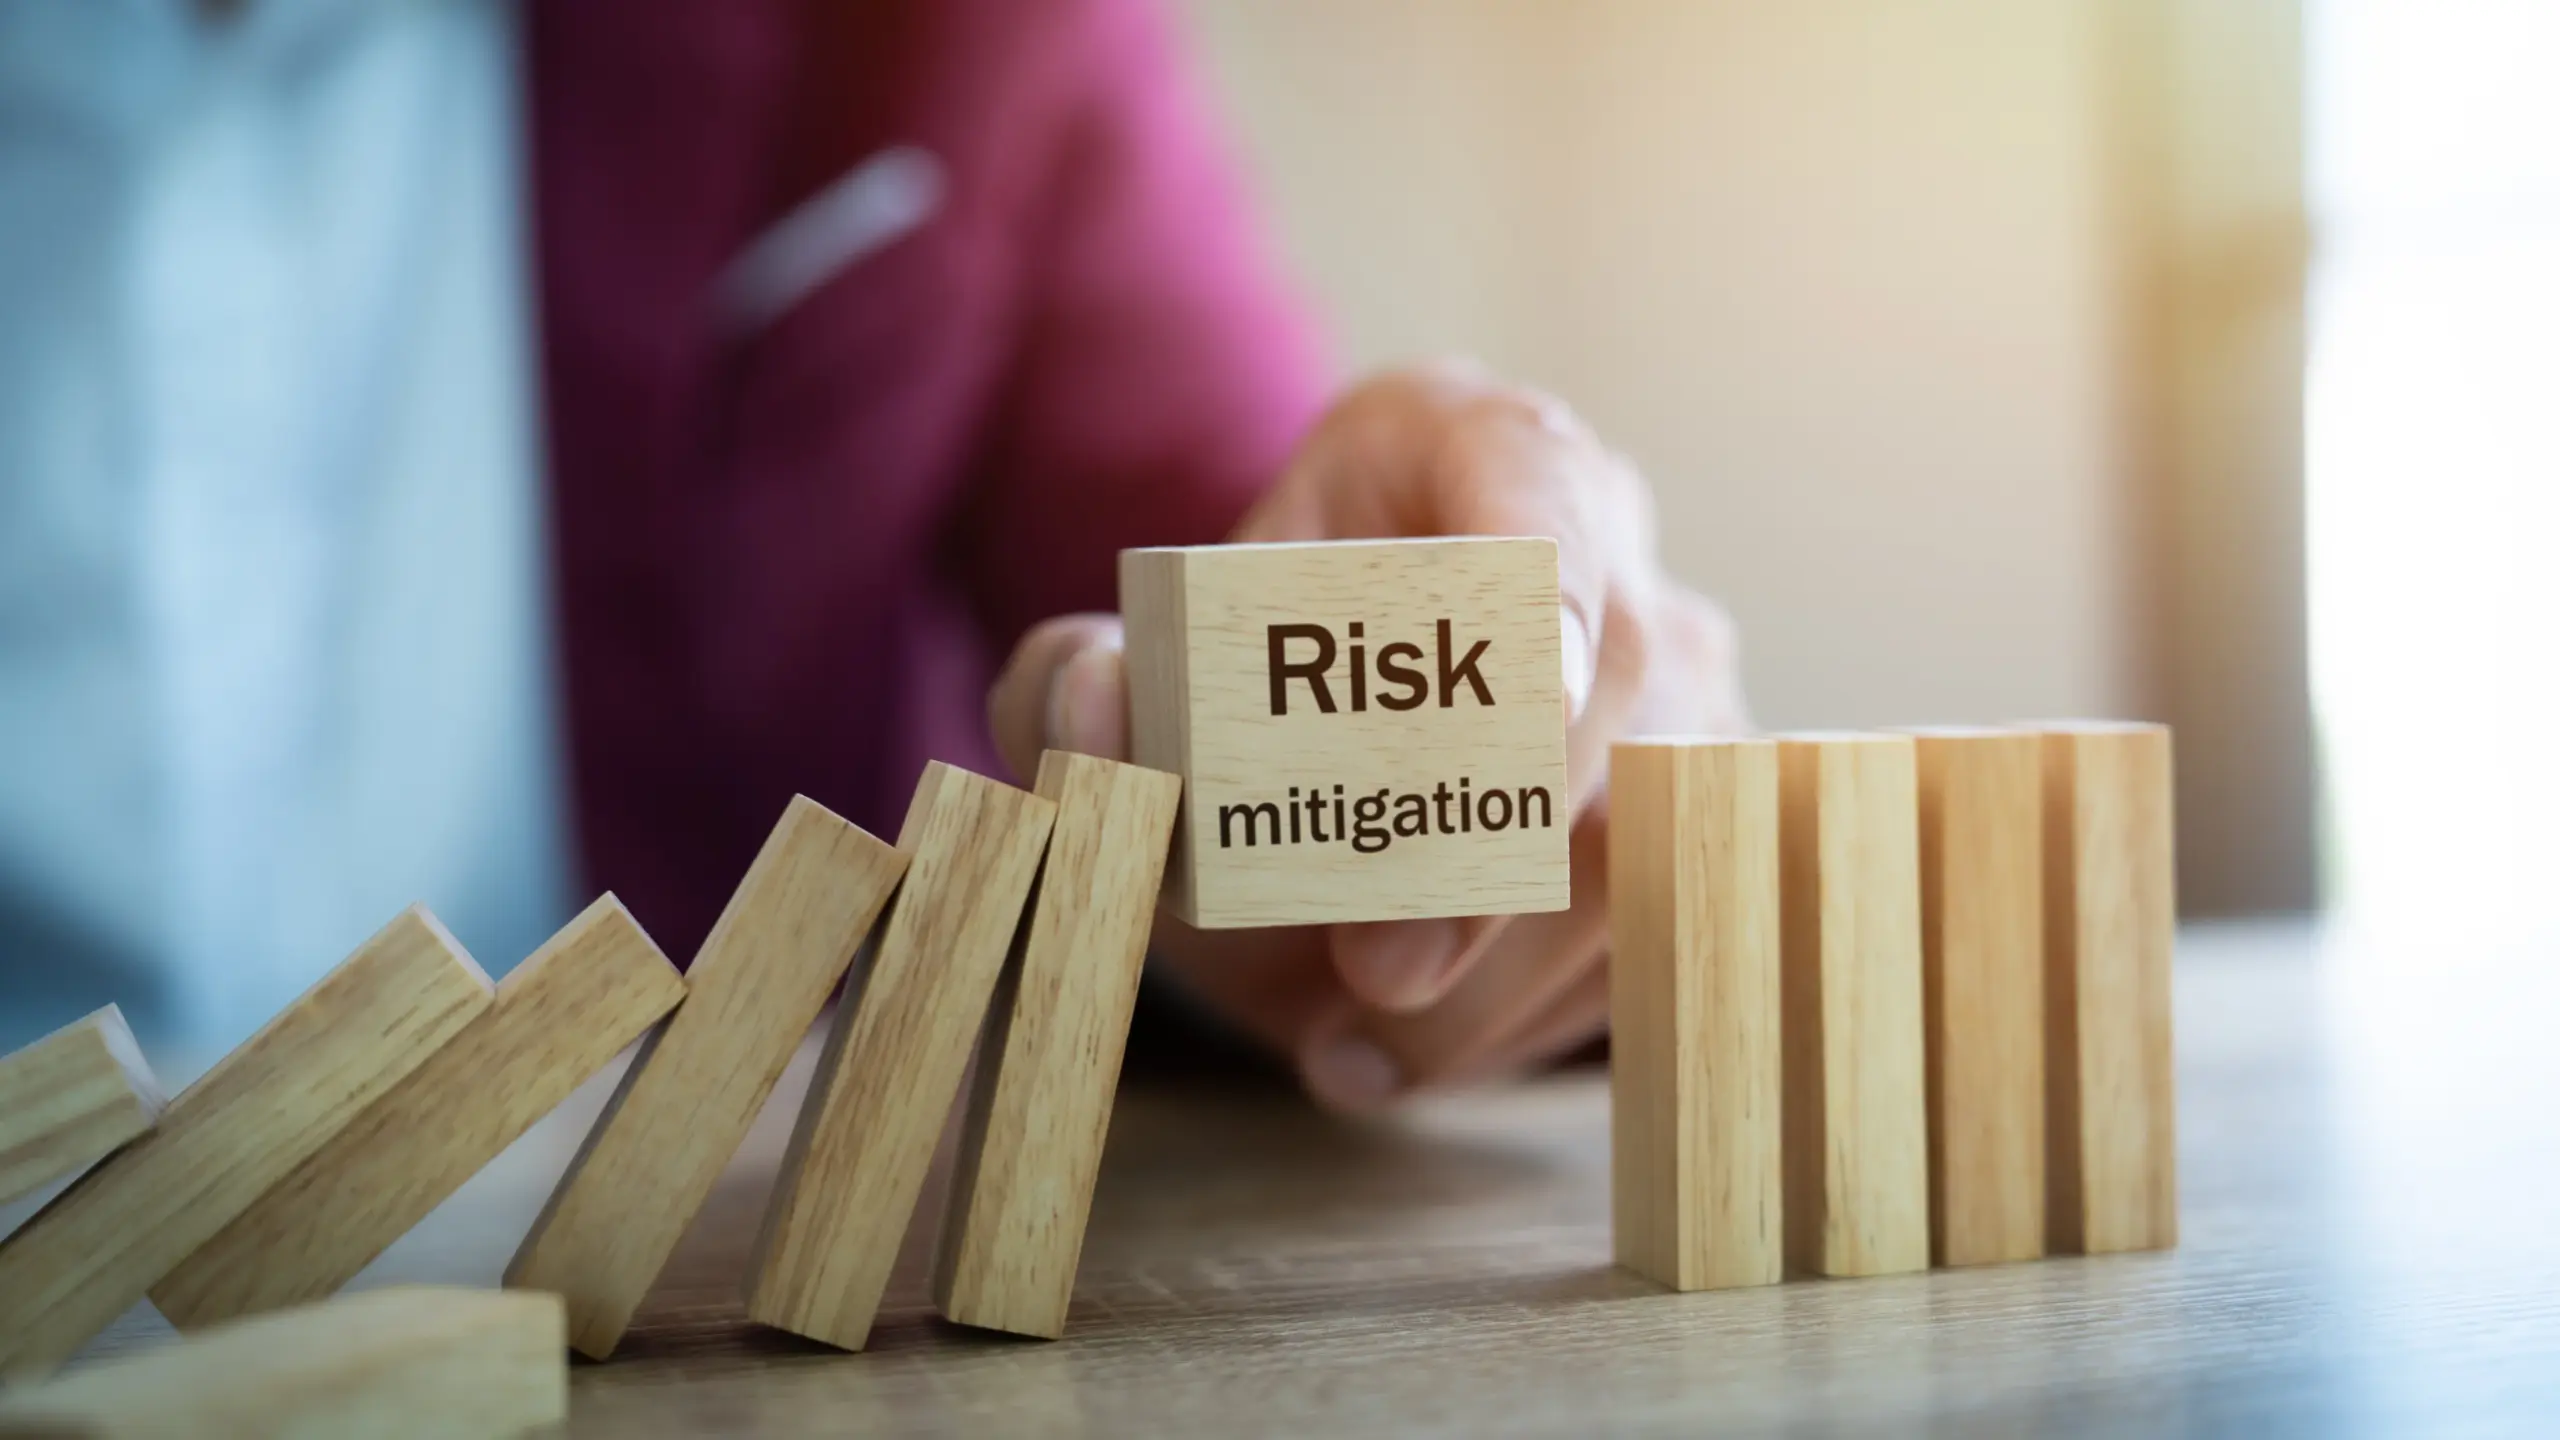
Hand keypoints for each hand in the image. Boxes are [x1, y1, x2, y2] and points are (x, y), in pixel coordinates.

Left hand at [987, 363, 1749, 1109]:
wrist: (1319, 745)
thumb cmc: (1248, 673)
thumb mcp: (1138, 668)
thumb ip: (1073, 682)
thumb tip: (1092, 710)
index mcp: (1471, 446)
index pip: (1541, 474)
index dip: (1553, 575)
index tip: (1540, 684)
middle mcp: (1609, 543)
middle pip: (1614, 684)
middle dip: (1494, 843)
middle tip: (1376, 964)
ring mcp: (1684, 679)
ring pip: (1643, 832)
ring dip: (1496, 973)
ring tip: (1346, 1044)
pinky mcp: (1698, 811)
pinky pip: (1646, 927)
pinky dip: (1517, 1021)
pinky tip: (1393, 1058)